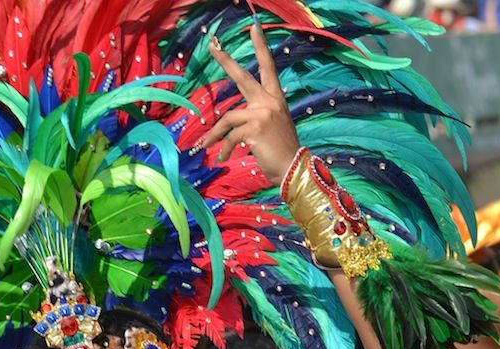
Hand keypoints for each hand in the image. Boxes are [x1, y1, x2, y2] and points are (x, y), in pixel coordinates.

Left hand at [205, 21, 299, 186]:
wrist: (293, 170)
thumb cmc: (282, 153)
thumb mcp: (273, 128)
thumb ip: (257, 117)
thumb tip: (235, 122)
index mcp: (275, 99)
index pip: (268, 68)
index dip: (261, 47)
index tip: (254, 28)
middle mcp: (269, 102)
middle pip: (243, 77)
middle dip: (226, 61)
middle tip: (212, 46)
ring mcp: (262, 114)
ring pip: (229, 117)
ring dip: (215, 133)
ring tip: (206, 144)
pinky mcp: (254, 129)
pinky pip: (231, 136)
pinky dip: (224, 148)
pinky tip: (223, 158)